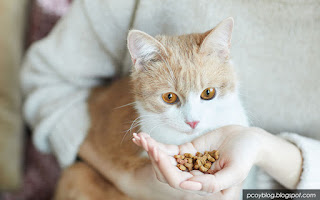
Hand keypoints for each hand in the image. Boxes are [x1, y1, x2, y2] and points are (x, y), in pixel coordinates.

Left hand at [133, 125, 262, 195]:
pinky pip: (168, 150)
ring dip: (151, 149)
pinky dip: (156, 144)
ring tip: (140, 137)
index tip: (158, 153)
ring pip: (164, 160)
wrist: (248, 139)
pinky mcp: (186, 151)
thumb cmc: (246, 156)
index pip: (178, 182)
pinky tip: (144, 137)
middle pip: (166, 172)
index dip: (166, 169)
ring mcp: (188, 164)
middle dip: (154, 158)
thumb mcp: (235, 172)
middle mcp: (192, 178)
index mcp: (203, 188)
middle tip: (146, 142)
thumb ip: (213, 184)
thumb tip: (186, 186)